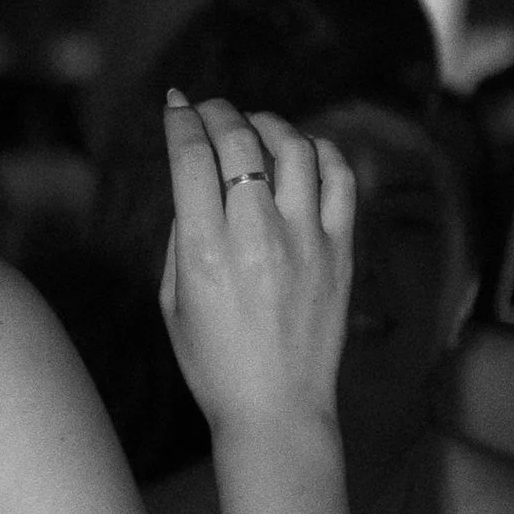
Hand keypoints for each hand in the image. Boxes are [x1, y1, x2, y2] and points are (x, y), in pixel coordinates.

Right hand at [159, 95, 355, 439]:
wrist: (275, 408)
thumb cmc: (214, 363)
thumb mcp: (173, 301)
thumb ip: (182, 236)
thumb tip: (194, 183)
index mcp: (205, 252)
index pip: (191, 157)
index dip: (180, 120)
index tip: (175, 105)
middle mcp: (256, 237)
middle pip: (240, 142)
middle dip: (219, 113)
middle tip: (209, 109)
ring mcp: (306, 241)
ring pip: (293, 148)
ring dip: (269, 125)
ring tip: (255, 127)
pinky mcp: (340, 252)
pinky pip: (339, 177)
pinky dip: (320, 152)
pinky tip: (303, 153)